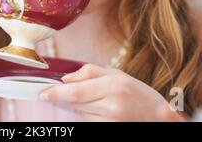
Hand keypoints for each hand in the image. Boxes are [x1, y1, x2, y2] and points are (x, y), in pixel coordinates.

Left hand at [39, 64, 169, 120]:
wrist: (159, 117)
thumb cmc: (138, 93)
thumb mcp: (117, 74)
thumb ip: (89, 72)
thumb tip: (64, 79)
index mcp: (114, 86)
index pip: (75, 92)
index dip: (55, 93)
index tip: (42, 94)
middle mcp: (112, 105)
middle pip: (75, 103)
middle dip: (63, 98)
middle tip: (57, 92)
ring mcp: (111, 121)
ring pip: (80, 114)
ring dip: (77, 107)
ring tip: (95, 101)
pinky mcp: (109, 130)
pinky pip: (88, 122)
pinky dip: (87, 115)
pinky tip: (99, 110)